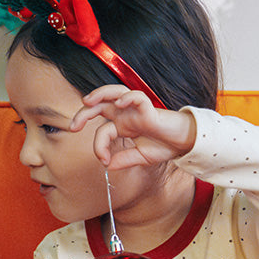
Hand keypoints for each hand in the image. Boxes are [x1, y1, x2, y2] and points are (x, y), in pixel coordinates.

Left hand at [69, 85, 195, 169]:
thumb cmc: (164, 146)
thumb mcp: (140, 157)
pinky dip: (127, 97)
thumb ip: (124, 160)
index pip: (102, 130)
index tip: (103, 160)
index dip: (98, 145)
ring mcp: (136, 109)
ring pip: (114, 93)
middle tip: (72, 127)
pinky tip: (120, 103)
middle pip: (100, 105)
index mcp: (122, 125)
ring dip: (99, 94)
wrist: (185, 143)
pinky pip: (137, 96)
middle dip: (84, 113)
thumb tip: (108, 166)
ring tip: (87, 101)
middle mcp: (126, 114)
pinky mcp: (149, 108)